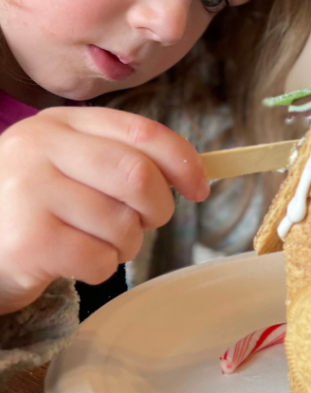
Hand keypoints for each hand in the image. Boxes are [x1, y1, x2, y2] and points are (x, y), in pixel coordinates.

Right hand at [0, 107, 208, 313]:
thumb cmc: (34, 207)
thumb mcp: (69, 165)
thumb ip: (121, 159)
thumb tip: (192, 175)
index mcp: (60, 124)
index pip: (141, 132)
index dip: (182, 161)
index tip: (199, 188)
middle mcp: (40, 148)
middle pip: (137, 176)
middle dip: (157, 208)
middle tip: (146, 223)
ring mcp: (28, 192)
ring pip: (122, 224)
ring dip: (126, 245)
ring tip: (97, 242)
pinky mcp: (28, 240)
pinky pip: (100, 260)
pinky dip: (102, 268)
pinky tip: (76, 261)